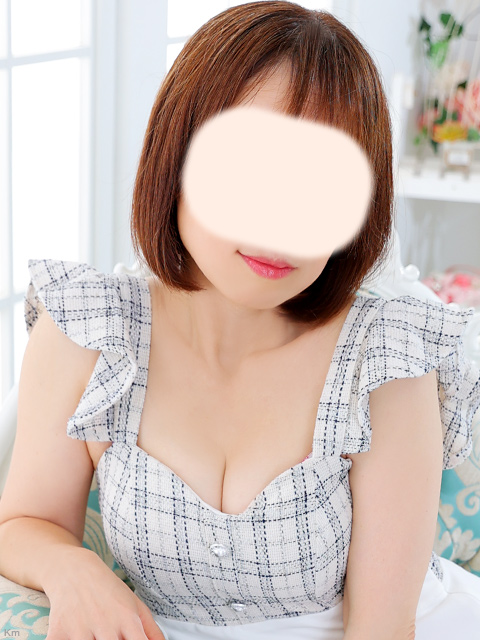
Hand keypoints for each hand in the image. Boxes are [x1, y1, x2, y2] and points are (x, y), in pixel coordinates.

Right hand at [44, 547, 165, 639]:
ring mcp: (81, 629)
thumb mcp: (134, 603)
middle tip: (110, 637)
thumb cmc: (107, 590)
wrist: (73, 569)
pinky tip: (73, 637)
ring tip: (95, 636)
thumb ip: (151, 629)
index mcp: (127, 617)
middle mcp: (106, 623)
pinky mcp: (58, 633)